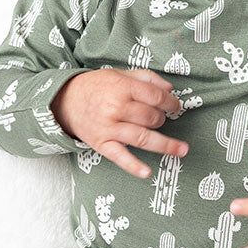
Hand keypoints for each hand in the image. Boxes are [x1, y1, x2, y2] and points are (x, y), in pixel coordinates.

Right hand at [50, 69, 187, 177]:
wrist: (65, 101)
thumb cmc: (96, 86)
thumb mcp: (120, 74)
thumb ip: (146, 78)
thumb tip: (170, 89)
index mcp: (121, 88)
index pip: (155, 97)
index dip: (171, 103)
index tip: (176, 106)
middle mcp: (115, 108)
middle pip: (151, 118)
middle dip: (161, 119)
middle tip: (159, 118)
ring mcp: (108, 128)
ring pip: (143, 138)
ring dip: (165, 145)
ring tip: (182, 149)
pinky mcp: (102, 144)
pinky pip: (120, 157)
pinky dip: (134, 166)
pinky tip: (147, 173)